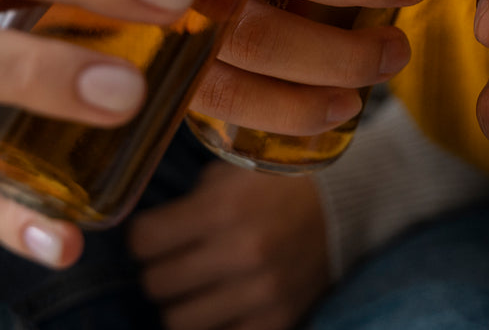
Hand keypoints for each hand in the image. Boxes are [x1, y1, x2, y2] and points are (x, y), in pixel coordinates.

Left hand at [129, 162, 330, 329]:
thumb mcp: (233, 173)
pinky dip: (214, 323)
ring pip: (178, 320)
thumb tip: (148, 228)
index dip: (143, 237)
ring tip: (198, 284)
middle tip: (176, 259)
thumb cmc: (279, 182)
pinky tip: (223, 302)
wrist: (346, 204)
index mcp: (225, 208)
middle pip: (156, 283)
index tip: (154, 235)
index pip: (144, 241)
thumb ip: (190, 199)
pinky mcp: (277, 320)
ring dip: (182, 302)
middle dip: (160, 269)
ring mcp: (261, 292)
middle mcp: (242, 252)